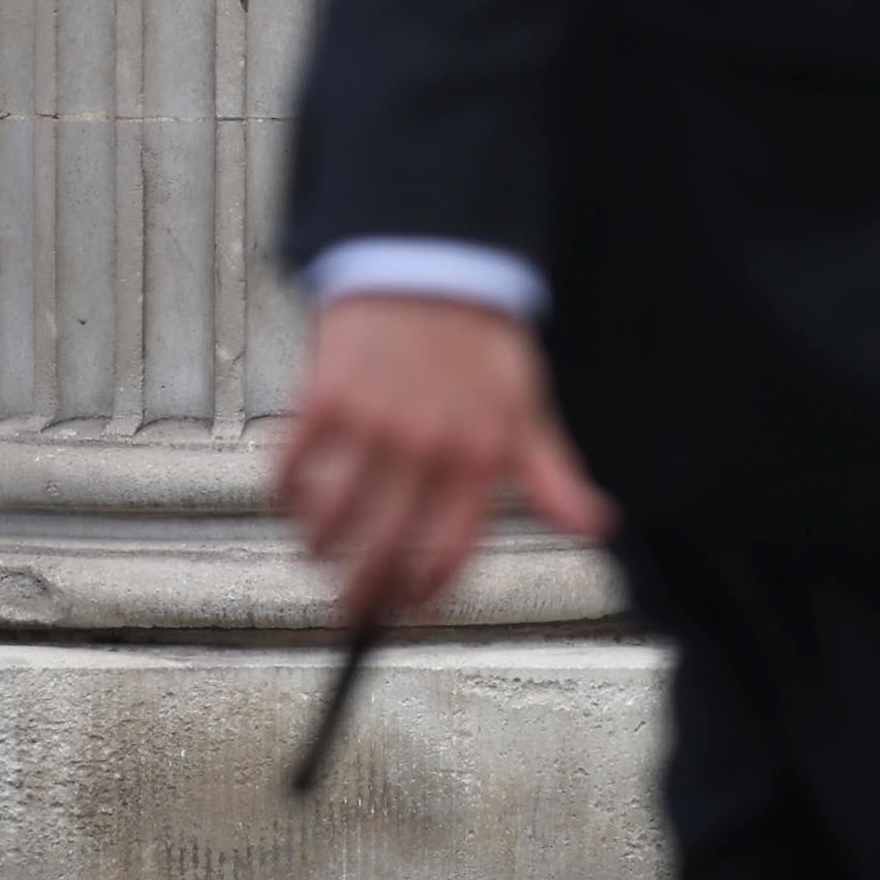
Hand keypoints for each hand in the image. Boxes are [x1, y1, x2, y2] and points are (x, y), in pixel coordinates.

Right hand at [275, 293, 613, 630]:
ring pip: (332, 518)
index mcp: (480, 457)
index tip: (407, 608)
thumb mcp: (527, 409)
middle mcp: (426, 446)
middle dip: (363, 598)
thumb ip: (553, 476)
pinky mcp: (328, 394)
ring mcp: (373, 422)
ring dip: (319, 550)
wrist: (434, 265)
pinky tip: (292, 502)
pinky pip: (293, 466)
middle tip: (350, 614)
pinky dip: (285, 495)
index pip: (451, 554)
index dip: (424, 594)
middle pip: (384, 551)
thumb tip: (594, 527)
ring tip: (319, 556)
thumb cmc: (483, 344)